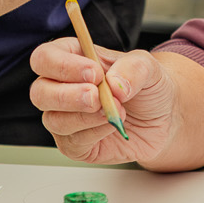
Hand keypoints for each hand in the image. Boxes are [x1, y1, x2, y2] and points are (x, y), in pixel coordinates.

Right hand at [29, 40, 178, 164]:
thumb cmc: (148, 87)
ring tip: (117, 111)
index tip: (94, 73)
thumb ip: (133, 68)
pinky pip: (71, 142)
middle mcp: (63, 88)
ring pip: (53, 120)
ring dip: (85, 117)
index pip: (45, 58)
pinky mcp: (75, 144)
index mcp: (73, 60)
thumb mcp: (149, 67)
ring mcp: (66, 117)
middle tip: (97, 97)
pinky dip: (93, 134)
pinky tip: (111, 125)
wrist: (164, 118)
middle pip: (39, 92)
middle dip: (67, 96)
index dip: (62, 66)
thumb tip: (114, 85)